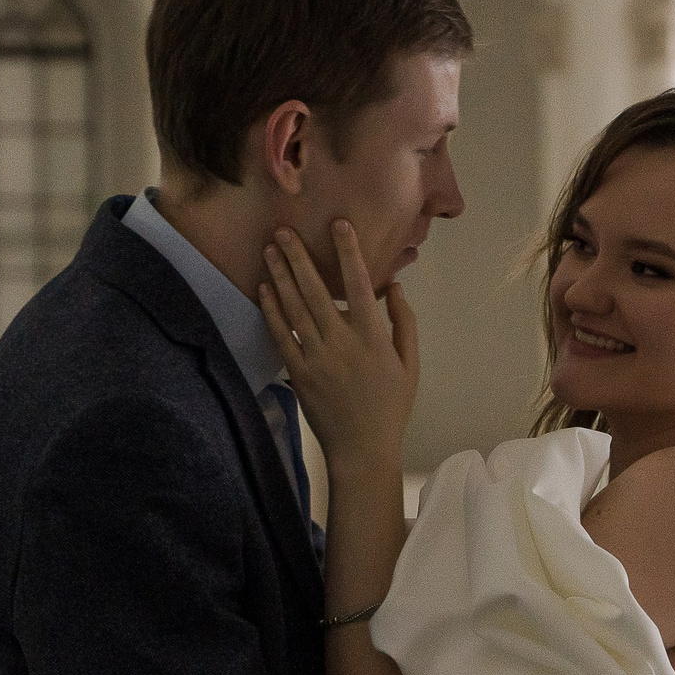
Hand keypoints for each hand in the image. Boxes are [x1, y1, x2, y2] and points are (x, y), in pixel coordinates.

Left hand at [258, 222, 417, 479]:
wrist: (362, 449)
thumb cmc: (391, 406)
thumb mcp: (410, 364)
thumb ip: (404, 323)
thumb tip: (395, 287)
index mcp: (373, 336)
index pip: (360, 284)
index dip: (348, 252)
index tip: (338, 225)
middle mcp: (341, 341)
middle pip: (316, 290)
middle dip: (298, 256)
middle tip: (282, 229)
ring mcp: (316, 357)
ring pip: (294, 308)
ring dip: (280, 275)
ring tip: (269, 249)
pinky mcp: (297, 373)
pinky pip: (281, 336)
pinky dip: (271, 310)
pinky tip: (263, 289)